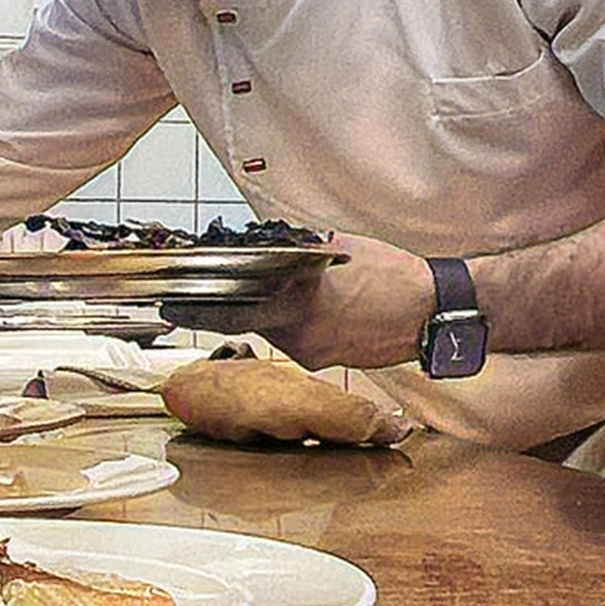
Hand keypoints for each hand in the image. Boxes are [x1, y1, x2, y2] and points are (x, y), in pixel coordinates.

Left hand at [161, 232, 432, 369]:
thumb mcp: (337, 246)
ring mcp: (313, 354)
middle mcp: (299, 335)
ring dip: (276, 310)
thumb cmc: (391, 274)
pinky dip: (299, 323)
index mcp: (297, 302)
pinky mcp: (327, 362)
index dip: (196, 308)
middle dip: (240, 302)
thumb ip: (295, 248)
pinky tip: (320, 307)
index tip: (170, 305)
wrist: (435, 312)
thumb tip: (263, 243)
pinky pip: (298, 340)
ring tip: (299, 290)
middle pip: (251, 319)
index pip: (231, 309)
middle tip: (222, 288)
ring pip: (276, 330)